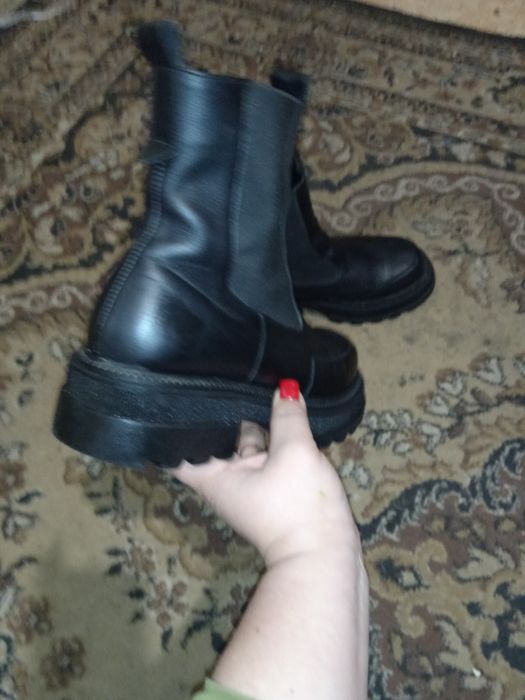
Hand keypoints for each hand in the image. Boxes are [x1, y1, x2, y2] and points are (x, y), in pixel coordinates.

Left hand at [172, 388, 361, 567]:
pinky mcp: (274, 489)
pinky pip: (268, 456)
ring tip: (264, 384)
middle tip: (232, 376)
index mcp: (215, 477)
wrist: (326, 556)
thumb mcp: (294, 452)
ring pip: (247, 446)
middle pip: (218, 441)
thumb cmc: (298, 507)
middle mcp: (227, 481)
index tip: (183, 396)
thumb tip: (285, 389)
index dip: (179, 424)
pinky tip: (285, 412)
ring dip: (256, 423)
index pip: (181, 449)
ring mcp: (251, 486)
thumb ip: (287, 417)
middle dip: (226, 413)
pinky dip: (273, 438)